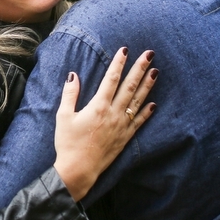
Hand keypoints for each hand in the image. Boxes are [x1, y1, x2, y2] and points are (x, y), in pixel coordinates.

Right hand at [53, 47, 157, 200]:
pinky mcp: (125, 138)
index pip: (111, 79)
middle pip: (129, 86)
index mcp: (98, 106)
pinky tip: (153, 103)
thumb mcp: (64, 116)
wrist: (78, 170)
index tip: (125, 50)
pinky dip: (147, 112)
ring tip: (155, 71)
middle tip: (150, 54)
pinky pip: (139, 122)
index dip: (119, 63)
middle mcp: (113, 114)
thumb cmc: (68, 143)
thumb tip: (73, 75)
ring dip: (147, 86)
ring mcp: (121, 126)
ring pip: (138, 101)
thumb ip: (70, 94)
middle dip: (140, 69)